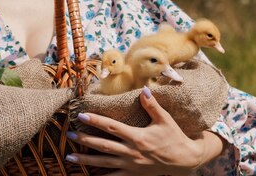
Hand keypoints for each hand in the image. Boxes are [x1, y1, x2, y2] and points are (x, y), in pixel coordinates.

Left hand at [65, 87, 221, 175]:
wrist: (186, 161)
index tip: (81, 115)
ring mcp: (131, 166)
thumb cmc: (174, 138)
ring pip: (104, 163)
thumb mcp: (165, 120)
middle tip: (69, 135)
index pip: (112, 127)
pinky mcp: (133, 175)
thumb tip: (143, 89)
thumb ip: (152, 105)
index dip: (96, 121)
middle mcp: (132, 152)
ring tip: (70, 157)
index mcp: (138, 137)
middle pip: (103, 145)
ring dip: (86, 160)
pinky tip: (87, 174)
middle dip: (85, 140)